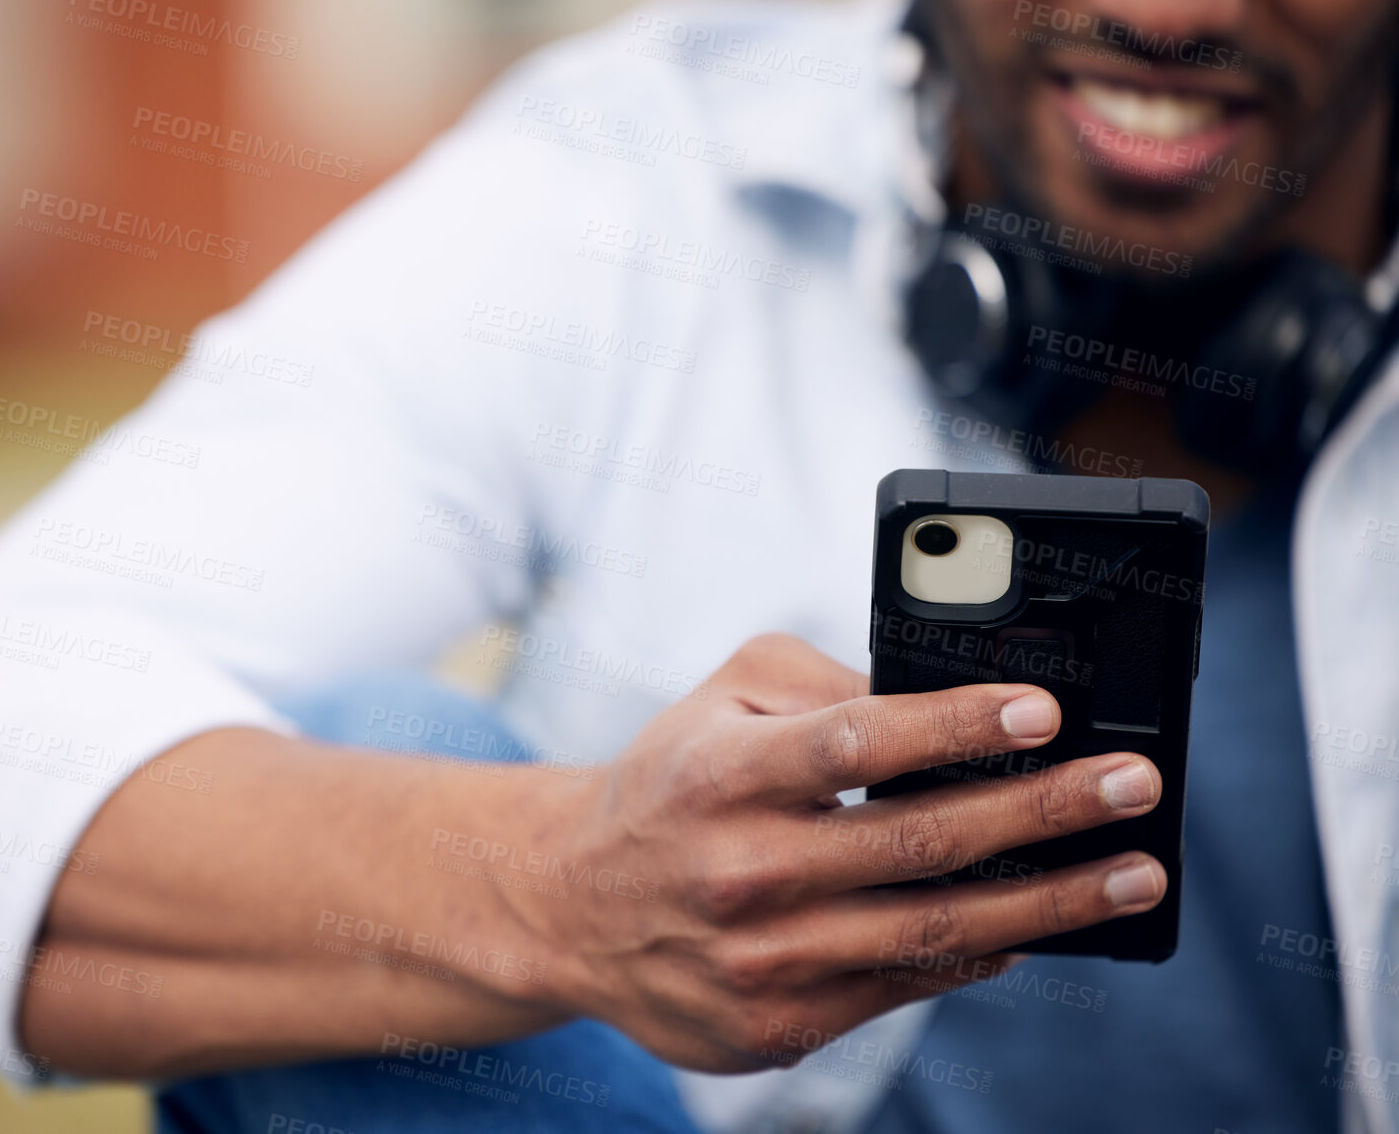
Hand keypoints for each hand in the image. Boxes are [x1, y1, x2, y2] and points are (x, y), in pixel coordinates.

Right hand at [527, 634, 1163, 1072]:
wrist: (572, 905)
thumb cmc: (671, 782)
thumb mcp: (721, 698)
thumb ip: (822, 681)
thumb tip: (942, 699)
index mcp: (721, 774)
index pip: (854, 745)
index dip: (955, 727)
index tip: (1045, 711)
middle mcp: (739, 870)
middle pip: (918, 843)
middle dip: (1044, 812)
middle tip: (1132, 786)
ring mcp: (760, 958)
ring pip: (932, 930)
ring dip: (1050, 902)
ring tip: (1133, 871)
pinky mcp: (776, 1023)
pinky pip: (904, 986)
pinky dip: (981, 955)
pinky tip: (1040, 926)